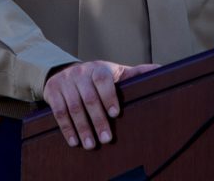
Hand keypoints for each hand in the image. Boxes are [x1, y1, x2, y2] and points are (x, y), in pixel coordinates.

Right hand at [42, 60, 158, 148]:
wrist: (65, 71)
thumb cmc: (97, 76)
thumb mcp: (116, 72)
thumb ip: (136, 73)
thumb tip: (161, 70)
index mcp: (98, 68)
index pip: (103, 80)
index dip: (109, 96)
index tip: (115, 113)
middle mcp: (80, 73)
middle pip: (89, 98)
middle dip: (98, 120)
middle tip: (106, 139)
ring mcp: (65, 81)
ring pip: (73, 107)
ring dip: (82, 128)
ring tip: (91, 145)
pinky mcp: (52, 91)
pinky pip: (58, 112)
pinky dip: (66, 128)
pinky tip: (74, 141)